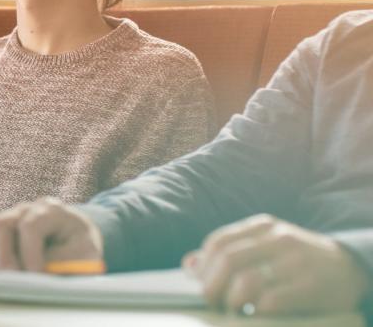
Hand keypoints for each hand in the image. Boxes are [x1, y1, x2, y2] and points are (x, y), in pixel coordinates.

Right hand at [0, 197, 102, 271]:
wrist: (76, 239)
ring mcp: (7, 218)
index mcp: (51, 211)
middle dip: (3, 257)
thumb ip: (63, 264)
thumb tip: (36, 279)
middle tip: (12, 280)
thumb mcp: (84, 256)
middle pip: (0, 224)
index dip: (30, 253)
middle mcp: (24, 210)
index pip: (31, 226)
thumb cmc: (81, 249)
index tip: (36, 276)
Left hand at [185, 214, 368, 315]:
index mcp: (263, 226)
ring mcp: (296, 261)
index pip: (219, 242)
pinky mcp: (311, 286)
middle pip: (228, 261)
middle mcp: (278, 239)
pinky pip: (270, 301)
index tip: (197, 286)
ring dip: (231, 301)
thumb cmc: (297, 261)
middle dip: (211, 287)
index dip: (202, 267)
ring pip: (246, 281)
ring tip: (232, 310)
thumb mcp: (265, 247)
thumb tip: (189, 265)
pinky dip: (255, 311)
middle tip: (210, 304)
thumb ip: (230, 252)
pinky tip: (255, 314)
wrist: (351, 268)